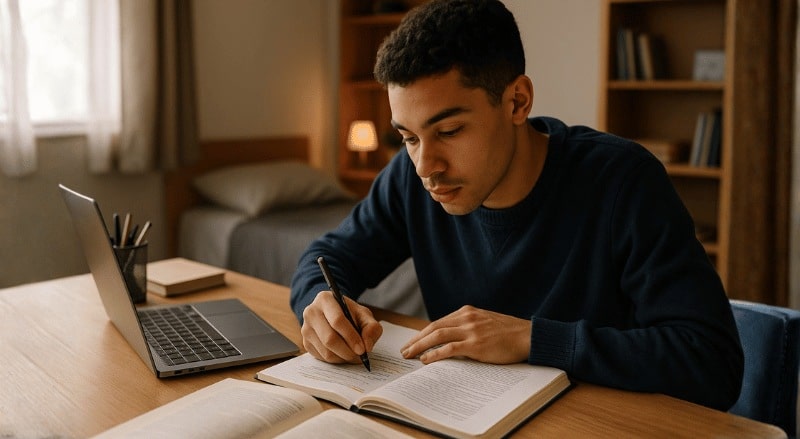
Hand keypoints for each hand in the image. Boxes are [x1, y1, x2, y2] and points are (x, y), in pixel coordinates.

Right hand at [300, 290, 382, 363]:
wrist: (333, 314)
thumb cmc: (349, 313)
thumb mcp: (364, 315)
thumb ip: (371, 327)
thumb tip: (367, 346)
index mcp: (325, 299)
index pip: (337, 320)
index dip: (351, 336)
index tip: (362, 349)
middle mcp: (311, 312)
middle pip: (329, 338)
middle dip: (347, 351)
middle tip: (359, 356)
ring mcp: (306, 328)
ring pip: (325, 351)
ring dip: (343, 357)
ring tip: (353, 355)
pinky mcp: (306, 342)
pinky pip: (322, 357)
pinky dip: (336, 360)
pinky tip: (343, 354)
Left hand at [401, 305, 530, 363]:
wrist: (528, 336)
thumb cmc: (509, 333)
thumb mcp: (485, 322)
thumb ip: (469, 326)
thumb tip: (451, 340)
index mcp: (467, 312)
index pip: (438, 322)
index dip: (423, 333)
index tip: (413, 342)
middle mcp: (466, 318)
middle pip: (433, 327)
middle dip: (416, 339)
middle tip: (404, 350)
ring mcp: (471, 330)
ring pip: (437, 335)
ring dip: (419, 346)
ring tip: (409, 355)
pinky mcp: (475, 344)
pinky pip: (449, 348)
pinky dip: (434, 354)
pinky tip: (425, 360)